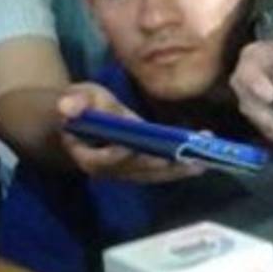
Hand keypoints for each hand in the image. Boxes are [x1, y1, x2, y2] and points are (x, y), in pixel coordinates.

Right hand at [58, 83, 202, 183]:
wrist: (82, 123)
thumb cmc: (83, 106)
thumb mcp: (79, 96)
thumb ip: (77, 101)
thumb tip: (68, 106)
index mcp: (89, 155)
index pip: (106, 160)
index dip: (119, 155)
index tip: (133, 148)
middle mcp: (110, 170)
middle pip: (139, 171)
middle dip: (165, 165)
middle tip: (190, 158)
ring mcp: (127, 172)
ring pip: (154, 175)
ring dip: (180, 169)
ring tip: (204, 161)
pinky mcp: (141, 169)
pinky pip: (162, 171)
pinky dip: (181, 166)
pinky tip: (202, 158)